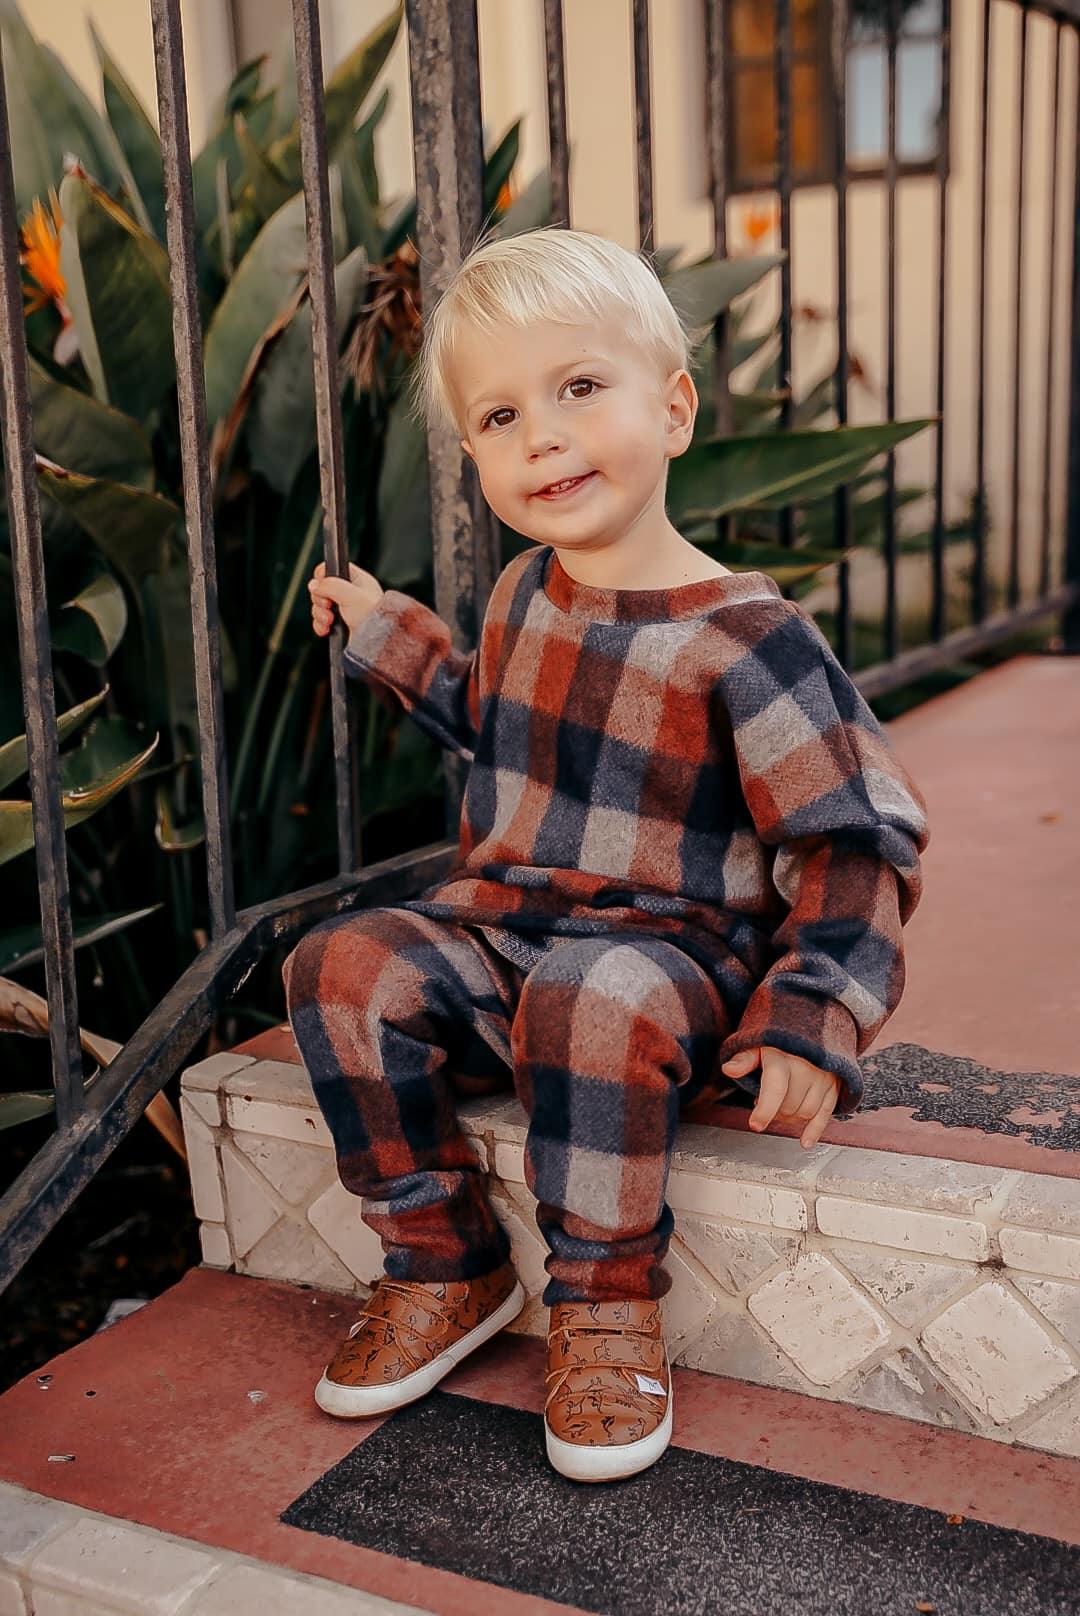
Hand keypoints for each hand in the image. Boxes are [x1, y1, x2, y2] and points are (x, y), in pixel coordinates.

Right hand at [307, 560, 383, 636]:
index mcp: (356, 580)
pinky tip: (327, 628)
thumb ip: (330, 585)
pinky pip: (320, 621)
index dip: (322, 577)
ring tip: (330, 620)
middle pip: (321, 589)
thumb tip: (314, 584)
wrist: (377, 641)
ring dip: (320, 614)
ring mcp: (343, 610)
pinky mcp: (339, 624)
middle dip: (320, 599)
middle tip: (328, 605)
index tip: (322, 586)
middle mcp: (349, 594)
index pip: (332, 570)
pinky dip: (320, 625)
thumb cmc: (373, 616)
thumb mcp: (351, 594)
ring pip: (319, 606)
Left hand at [721, 1046, 839, 1148]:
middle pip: (789, 1106)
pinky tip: (805, 1142)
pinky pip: (825, 1114)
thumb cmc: (780, 1042)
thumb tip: (728, 1069)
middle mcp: (806, 1068)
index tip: (755, 1124)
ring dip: (790, 1118)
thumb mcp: (758, 1046)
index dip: (765, 1110)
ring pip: (806, 1112)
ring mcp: (823, 1077)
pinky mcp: (834, 1086)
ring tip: (781, 1105)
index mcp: (783, 1058)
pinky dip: (815, 1130)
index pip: (775, 1089)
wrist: (812, 1028)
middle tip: (766, 1101)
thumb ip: (744, 1060)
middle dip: (774, 1111)